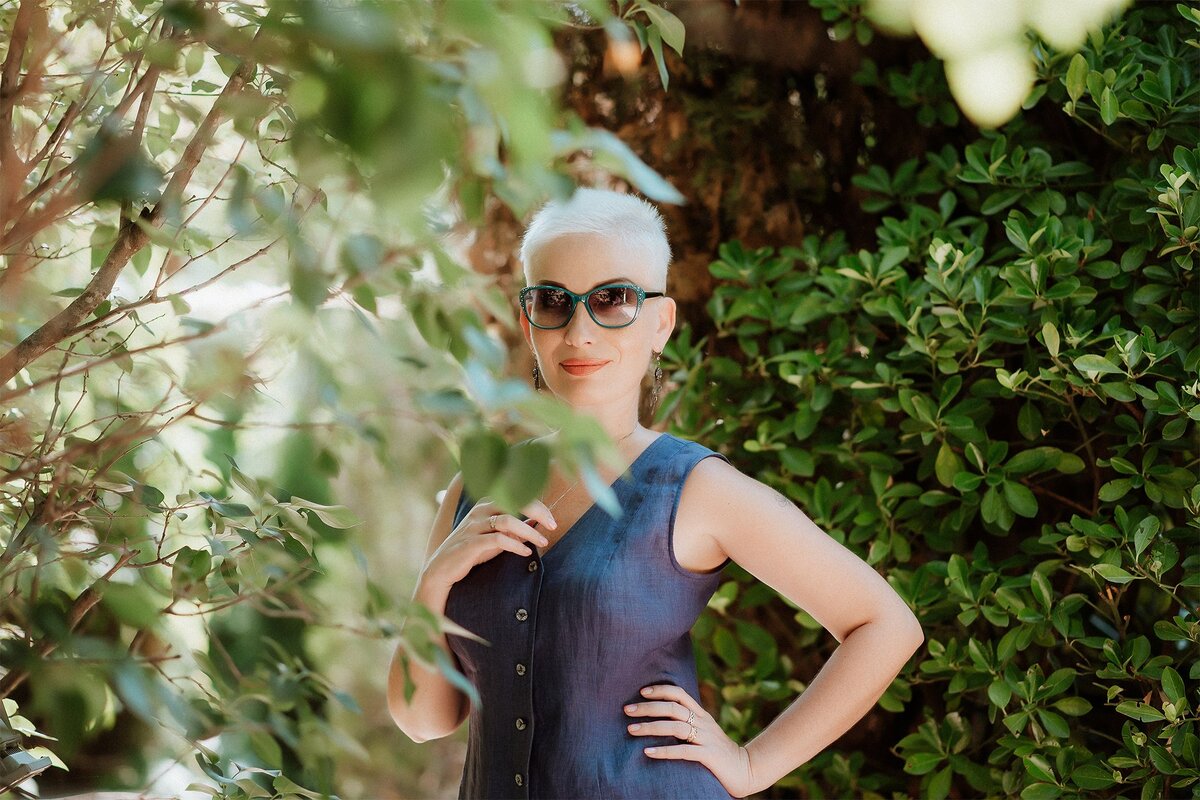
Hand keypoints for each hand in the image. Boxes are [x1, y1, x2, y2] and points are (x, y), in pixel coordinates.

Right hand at [423, 497, 555, 588]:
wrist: (442, 569)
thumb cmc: (471, 552)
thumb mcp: (495, 539)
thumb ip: (513, 531)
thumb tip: (536, 527)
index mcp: (485, 505)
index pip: (515, 496)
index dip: (536, 505)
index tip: (551, 518)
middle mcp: (480, 511)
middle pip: (513, 501)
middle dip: (537, 512)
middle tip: (553, 525)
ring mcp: (474, 526)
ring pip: (507, 520)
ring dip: (529, 531)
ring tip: (543, 542)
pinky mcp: (471, 543)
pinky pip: (498, 539)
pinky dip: (515, 545)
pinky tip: (525, 552)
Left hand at [624, 684, 756, 797]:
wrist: (746, 769)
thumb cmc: (719, 752)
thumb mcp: (705, 732)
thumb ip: (689, 722)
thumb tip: (664, 716)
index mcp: (702, 715)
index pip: (679, 694)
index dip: (660, 690)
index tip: (641, 692)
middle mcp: (703, 723)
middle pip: (672, 708)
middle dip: (648, 708)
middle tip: (627, 710)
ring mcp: (706, 739)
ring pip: (675, 727)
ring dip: (651, 727)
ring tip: (631, 730)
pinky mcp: (709, 756)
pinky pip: (683, 751)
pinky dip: (664, 751)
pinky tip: (648, 752)